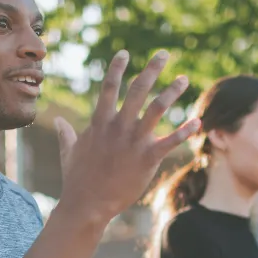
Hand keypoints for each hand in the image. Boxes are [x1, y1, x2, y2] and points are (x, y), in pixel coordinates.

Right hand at [55, 50, 199, 225]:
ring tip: (184, 79)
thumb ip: (66, 133)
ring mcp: (133, 141)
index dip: (116, 68)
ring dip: (172, 92)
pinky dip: (185, 131)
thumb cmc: (77, 179)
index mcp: (100, 123)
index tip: (125, 52)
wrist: (87, 205)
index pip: (109, 87)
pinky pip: (170, 141)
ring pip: (157, 108)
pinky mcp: (147, 158)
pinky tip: (198, 122)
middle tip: (164, 54)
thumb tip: (60, 121)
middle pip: (137, 89)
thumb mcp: (68, 152)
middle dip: (152, 69)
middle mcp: (118, 127)